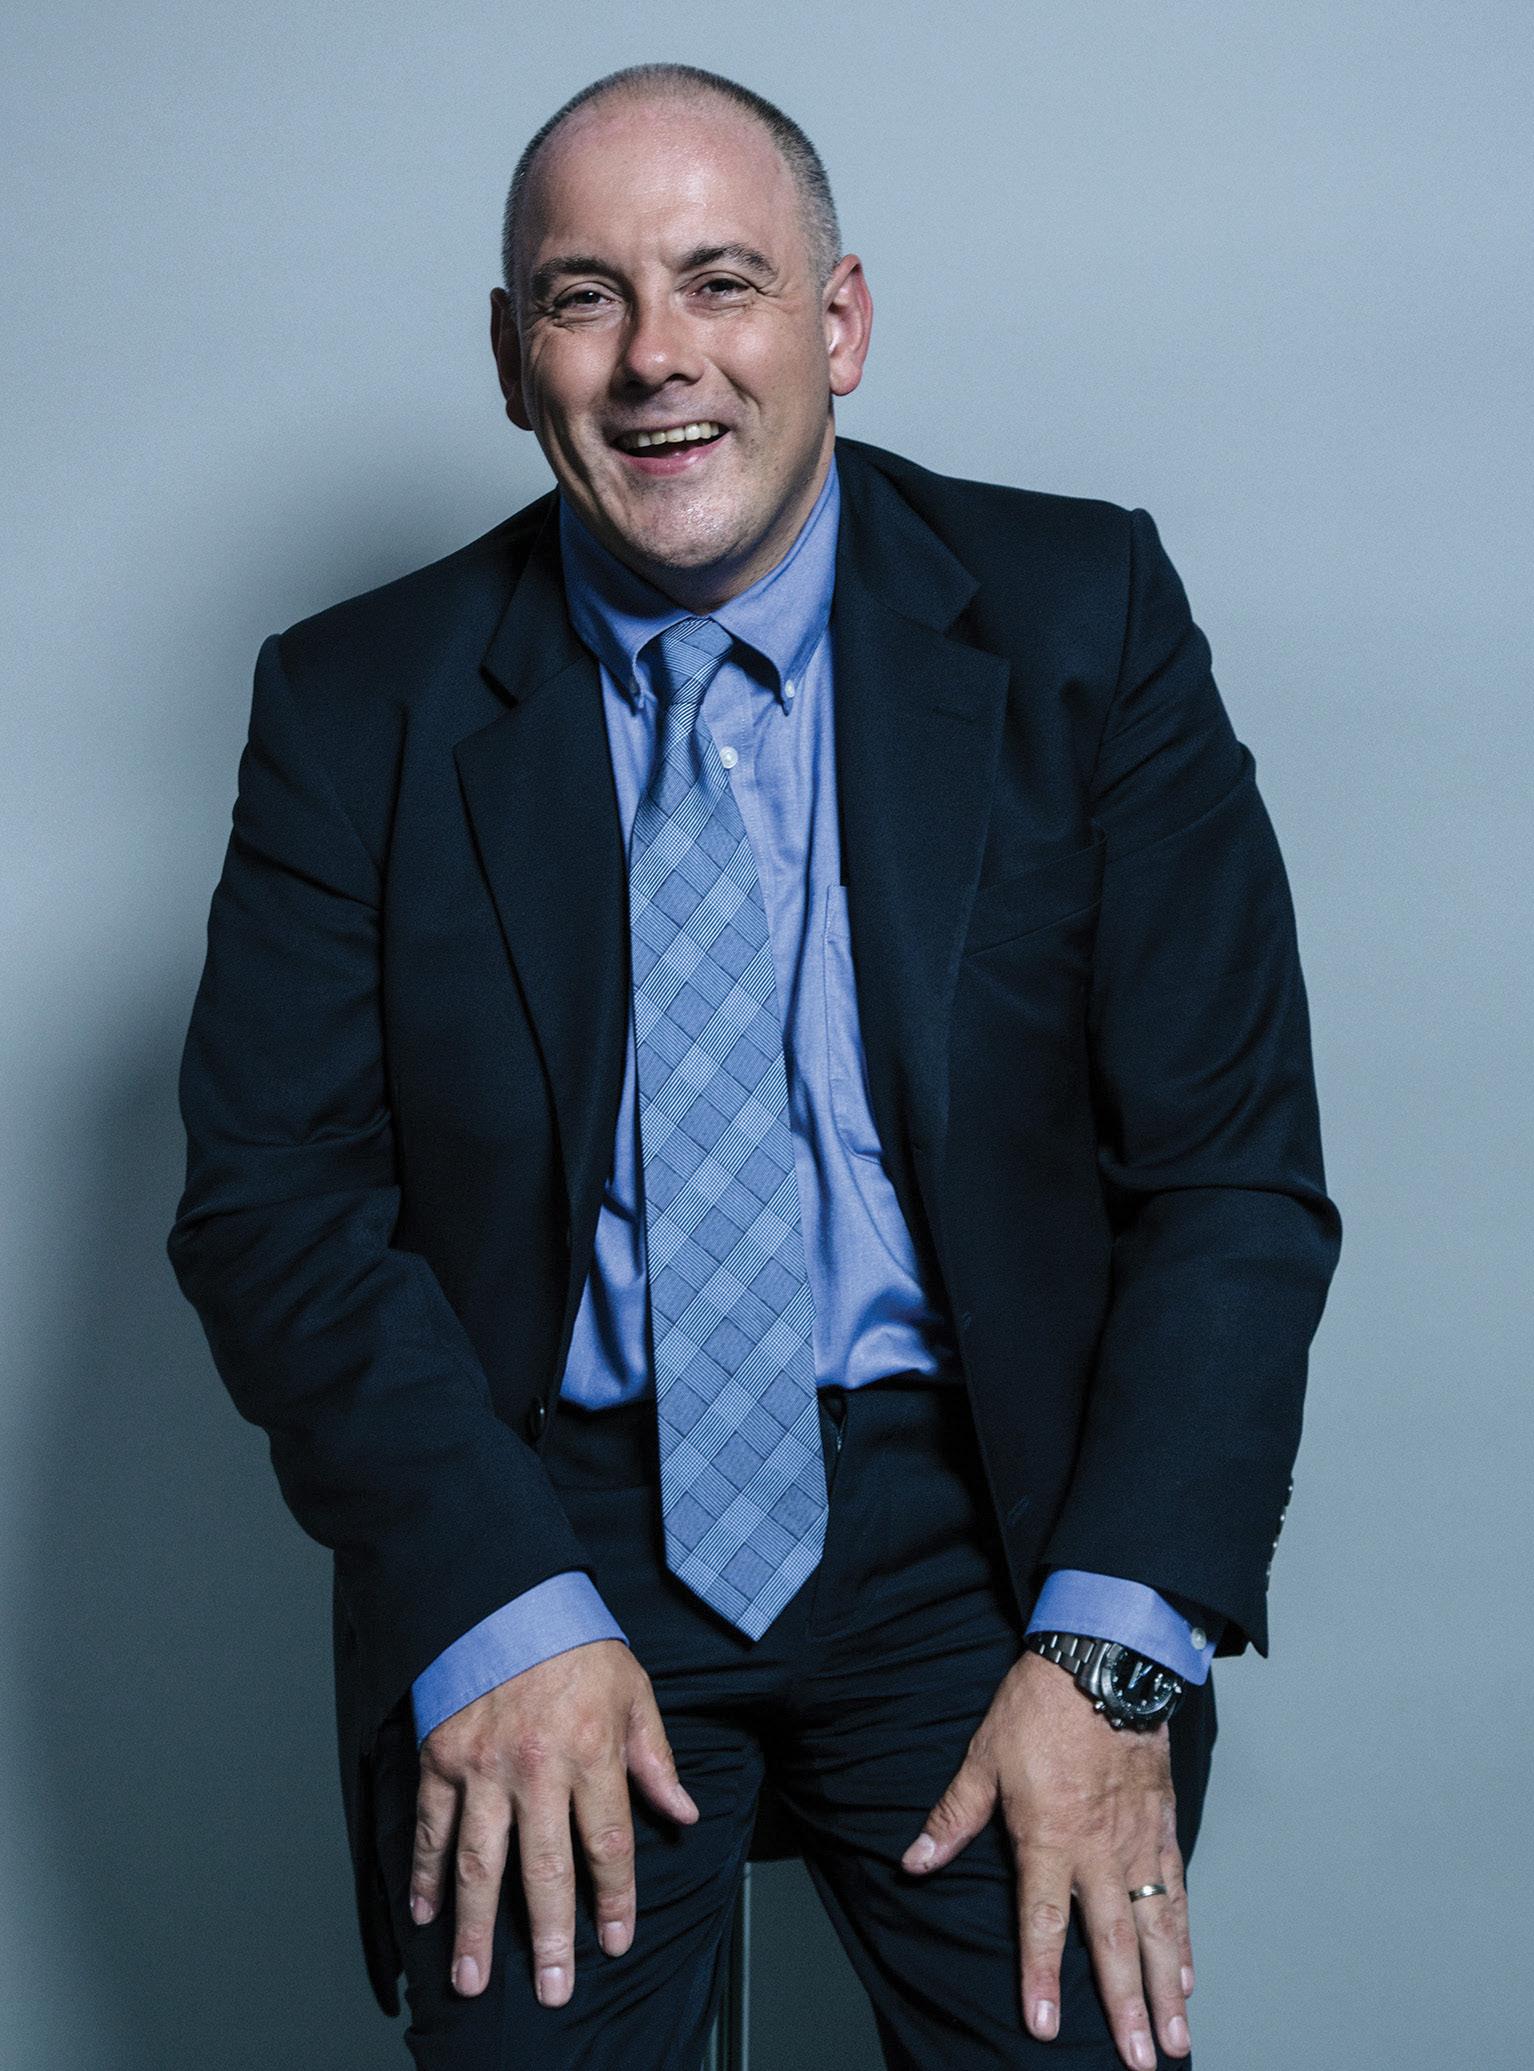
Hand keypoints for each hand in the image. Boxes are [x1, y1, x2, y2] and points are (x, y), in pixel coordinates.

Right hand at [409, 1638, 698, 2007]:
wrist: (507, 1592)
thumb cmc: (575, 1641)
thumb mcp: (633, 1691)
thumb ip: (655, 1759)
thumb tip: (682, 1814)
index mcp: (592, 1751)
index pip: (608, 1845)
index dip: (614, 1900)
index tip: (615, 1942)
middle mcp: (538, 1767)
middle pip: (545, 1870)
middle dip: (549, 1938)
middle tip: (553, 1989)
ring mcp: (484, 1766)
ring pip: (480, 1863)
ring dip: (475, 1927)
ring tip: (473, 1980)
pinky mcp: (442, 1756)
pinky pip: (432, 1827)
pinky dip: (424, 1874)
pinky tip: (425, 1914)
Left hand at [901, 1649, 1191, 2067]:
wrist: (1104, 1662)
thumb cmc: (1039, 1708)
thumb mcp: (983, 1758)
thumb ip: (954, 1817)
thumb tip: (914, 1862)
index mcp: (1049, 1838)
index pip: (1042, 1923)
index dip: (1040, 1977)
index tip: (1045, 2027)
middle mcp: (1099, 1852)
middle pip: (1114, 1944)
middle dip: (1126, 2009)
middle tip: (1141, 2062)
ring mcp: (1137, 1842)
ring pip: (1157, 1928)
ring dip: (1166, 1988)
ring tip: (1178, 2039)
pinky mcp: (1163, 1826)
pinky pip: (1177, 1891)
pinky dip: (1185, 1936)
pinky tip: (1188, 1974)